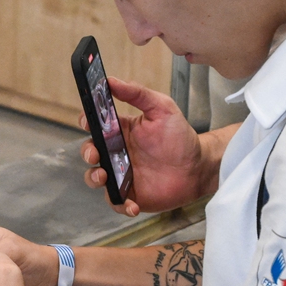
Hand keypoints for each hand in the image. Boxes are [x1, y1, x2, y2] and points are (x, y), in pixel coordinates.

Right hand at [81, 77, 205, 215]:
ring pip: (95, 177)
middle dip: (86, 153)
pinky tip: (132, 205)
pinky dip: (121, 205)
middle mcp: (116, 153)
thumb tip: (111, 80)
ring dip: (94, 178)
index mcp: (120, 131)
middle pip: (89, 152)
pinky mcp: (131, 195)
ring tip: (104, 177)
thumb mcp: (161, 107)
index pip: (94, 124)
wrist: (199, 166)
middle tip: (95, 154)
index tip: (87, 121)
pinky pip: (117, 202)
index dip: (86, 122)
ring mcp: (122, 174)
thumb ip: (137, 93)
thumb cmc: (180, 136)